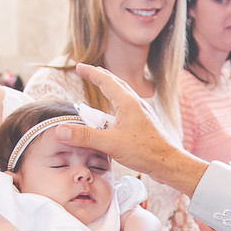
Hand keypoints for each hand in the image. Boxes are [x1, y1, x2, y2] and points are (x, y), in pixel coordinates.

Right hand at [61, 65, 208, 195]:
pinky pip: (127, 108)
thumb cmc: (146, 152)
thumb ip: (85, 136)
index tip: (79, 66)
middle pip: (116, 84)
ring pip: (123, 95)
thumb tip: (61, 130)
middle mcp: (136, 104)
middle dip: (101, 76)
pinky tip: (115, 115)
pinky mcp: (144, 124)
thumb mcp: (110, 144)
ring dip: (111, 89)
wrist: (169, 163)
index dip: (91, 73)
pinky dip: (117, 104)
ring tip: (101, 88)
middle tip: (89, 72)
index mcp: (128, 102)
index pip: (106, 80)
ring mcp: (142, 114)